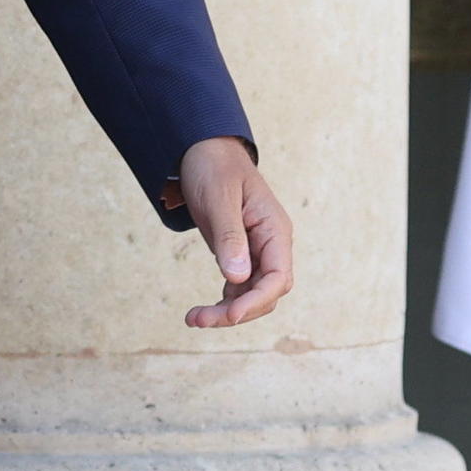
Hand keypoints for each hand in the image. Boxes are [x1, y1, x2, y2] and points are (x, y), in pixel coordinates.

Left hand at [162, 136, 291, 328]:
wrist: (202, 150)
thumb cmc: (214, 168)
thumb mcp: (219, 198)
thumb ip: (230, 236)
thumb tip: (238, 279)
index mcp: (275, 230)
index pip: (278, 277)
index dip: (257, 300)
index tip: (231, 315)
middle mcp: (270, 245)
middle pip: (266, 293)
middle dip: (237, 312)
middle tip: (199, 319)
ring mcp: (255, 252)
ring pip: (251, 295)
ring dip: (226, 312)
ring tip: (193, 319)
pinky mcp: (239, 255)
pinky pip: (238, 289)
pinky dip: (223, 302)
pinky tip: (200, 311)